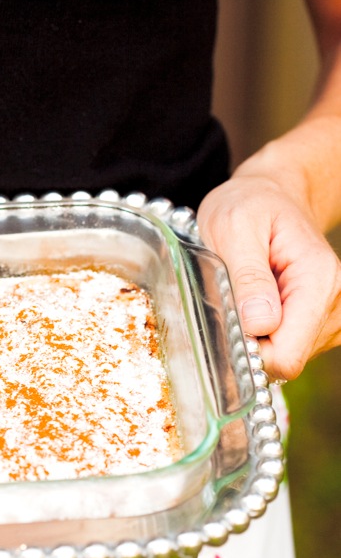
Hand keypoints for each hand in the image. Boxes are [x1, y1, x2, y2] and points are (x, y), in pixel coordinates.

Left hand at [197, 171, 340, 380]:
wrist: (271, 196)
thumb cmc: (250, 206)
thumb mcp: (234, 227)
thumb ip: (248, 276)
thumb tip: (260, 324)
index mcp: (319, 281)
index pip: (287, 355)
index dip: (250, 352)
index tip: (227, 323)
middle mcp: (334, 304)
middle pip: (286, 362)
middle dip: (250, 344)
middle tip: (231, 302)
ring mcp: (329, 318)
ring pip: (283, 360)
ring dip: (255, 337)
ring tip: (245, 296)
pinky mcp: (317, 327)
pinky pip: (283, 351)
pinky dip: (262, 336)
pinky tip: (255, 304)